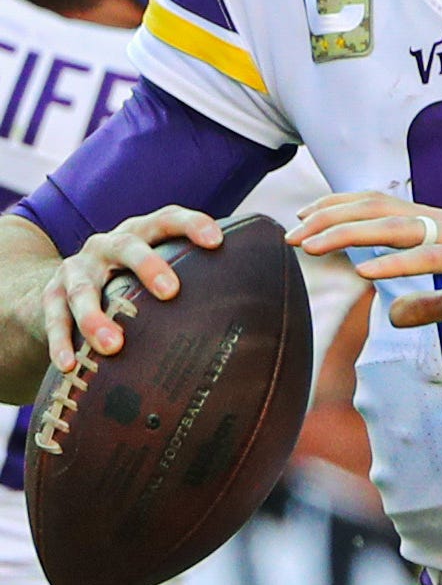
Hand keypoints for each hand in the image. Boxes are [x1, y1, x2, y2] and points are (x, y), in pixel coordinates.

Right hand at [43, 206, 222, 372]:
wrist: (55, 290)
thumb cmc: (126, 286)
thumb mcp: (151, 275)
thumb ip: (189, 285)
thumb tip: (247, 320)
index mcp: (138, 235)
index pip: (166, 219)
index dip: (191, 224)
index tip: (215, 240)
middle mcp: (106, 246)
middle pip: (127, 246)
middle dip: (148, 265)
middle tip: (171, 291)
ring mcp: (76, 270)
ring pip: (83, 289)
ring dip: (96, 317)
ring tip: (113, 345)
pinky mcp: (49, 298)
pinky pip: (54, 320)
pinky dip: (61, 342)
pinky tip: (69, 365)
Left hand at [288, 190, 441, 338]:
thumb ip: (424, 306)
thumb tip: (393, 316)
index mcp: (435, 228)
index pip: (377, 207)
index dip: (337, 209)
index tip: (301, 219)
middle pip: (376, 210)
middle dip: (329, 219)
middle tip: (291, 233)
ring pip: (396, 227)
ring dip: (349, 235)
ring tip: (312, 245)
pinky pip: (429, 259)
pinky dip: (395, 264)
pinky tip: (366, 274)